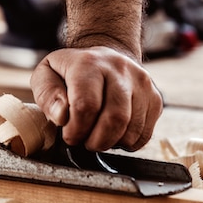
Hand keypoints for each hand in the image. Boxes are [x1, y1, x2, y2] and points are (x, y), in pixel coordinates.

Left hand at [30, 46, 162, 151]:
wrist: (106, 58)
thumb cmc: (72, 72)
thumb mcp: (47, 76)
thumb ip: (48, 97)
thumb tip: (62, 117)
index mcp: (90, 63)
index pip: (86, 105)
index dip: (76, 130)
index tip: (70, 136)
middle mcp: (120, 69)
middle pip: (115, 119)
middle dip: (96, 141)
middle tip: (86, 141)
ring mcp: (142, 83)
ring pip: (132, 130)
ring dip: (111, 143)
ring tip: (99, 135)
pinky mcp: (155, 98)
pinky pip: (144, 134)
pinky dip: (127, 143)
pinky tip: (115, 132)